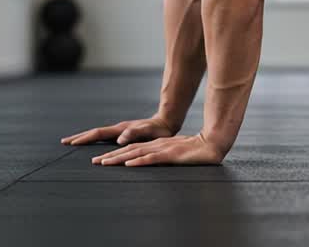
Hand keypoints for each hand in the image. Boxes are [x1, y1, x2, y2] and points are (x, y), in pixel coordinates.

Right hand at [60, 115, 176, 145]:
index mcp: (121, 129)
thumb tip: (119, 140)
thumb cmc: (159, 129)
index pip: (98, 133)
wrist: (166, 122)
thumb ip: (134, 133)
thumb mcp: (148, 132)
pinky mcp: (124, 133)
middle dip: (80, 137)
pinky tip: (93, 145)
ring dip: (86, 138)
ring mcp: (120, 130)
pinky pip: (105, 137)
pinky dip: (96, 139)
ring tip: (74, 143)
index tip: (71, 143)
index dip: (85, 138)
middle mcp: (118, 129)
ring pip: (99, 134)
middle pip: (95, 132)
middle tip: (64, 142)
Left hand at [92, 133, 225, 165]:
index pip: (133, 149)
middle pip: (130, 150)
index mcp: (157, 145)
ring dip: (120, 158)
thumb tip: (148, 163)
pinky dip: (139, 160)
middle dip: (111, 156)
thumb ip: (162, 157)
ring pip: (137, 153)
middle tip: (95, 162)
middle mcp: (157, 145)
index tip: (101, 160)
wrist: (213, 144)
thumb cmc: (195, 151)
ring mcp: (164, 149)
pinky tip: (130, 163)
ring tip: (106, 162)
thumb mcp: (175, 154)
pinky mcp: (172, 155)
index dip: (116, 154)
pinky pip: (153, 158)